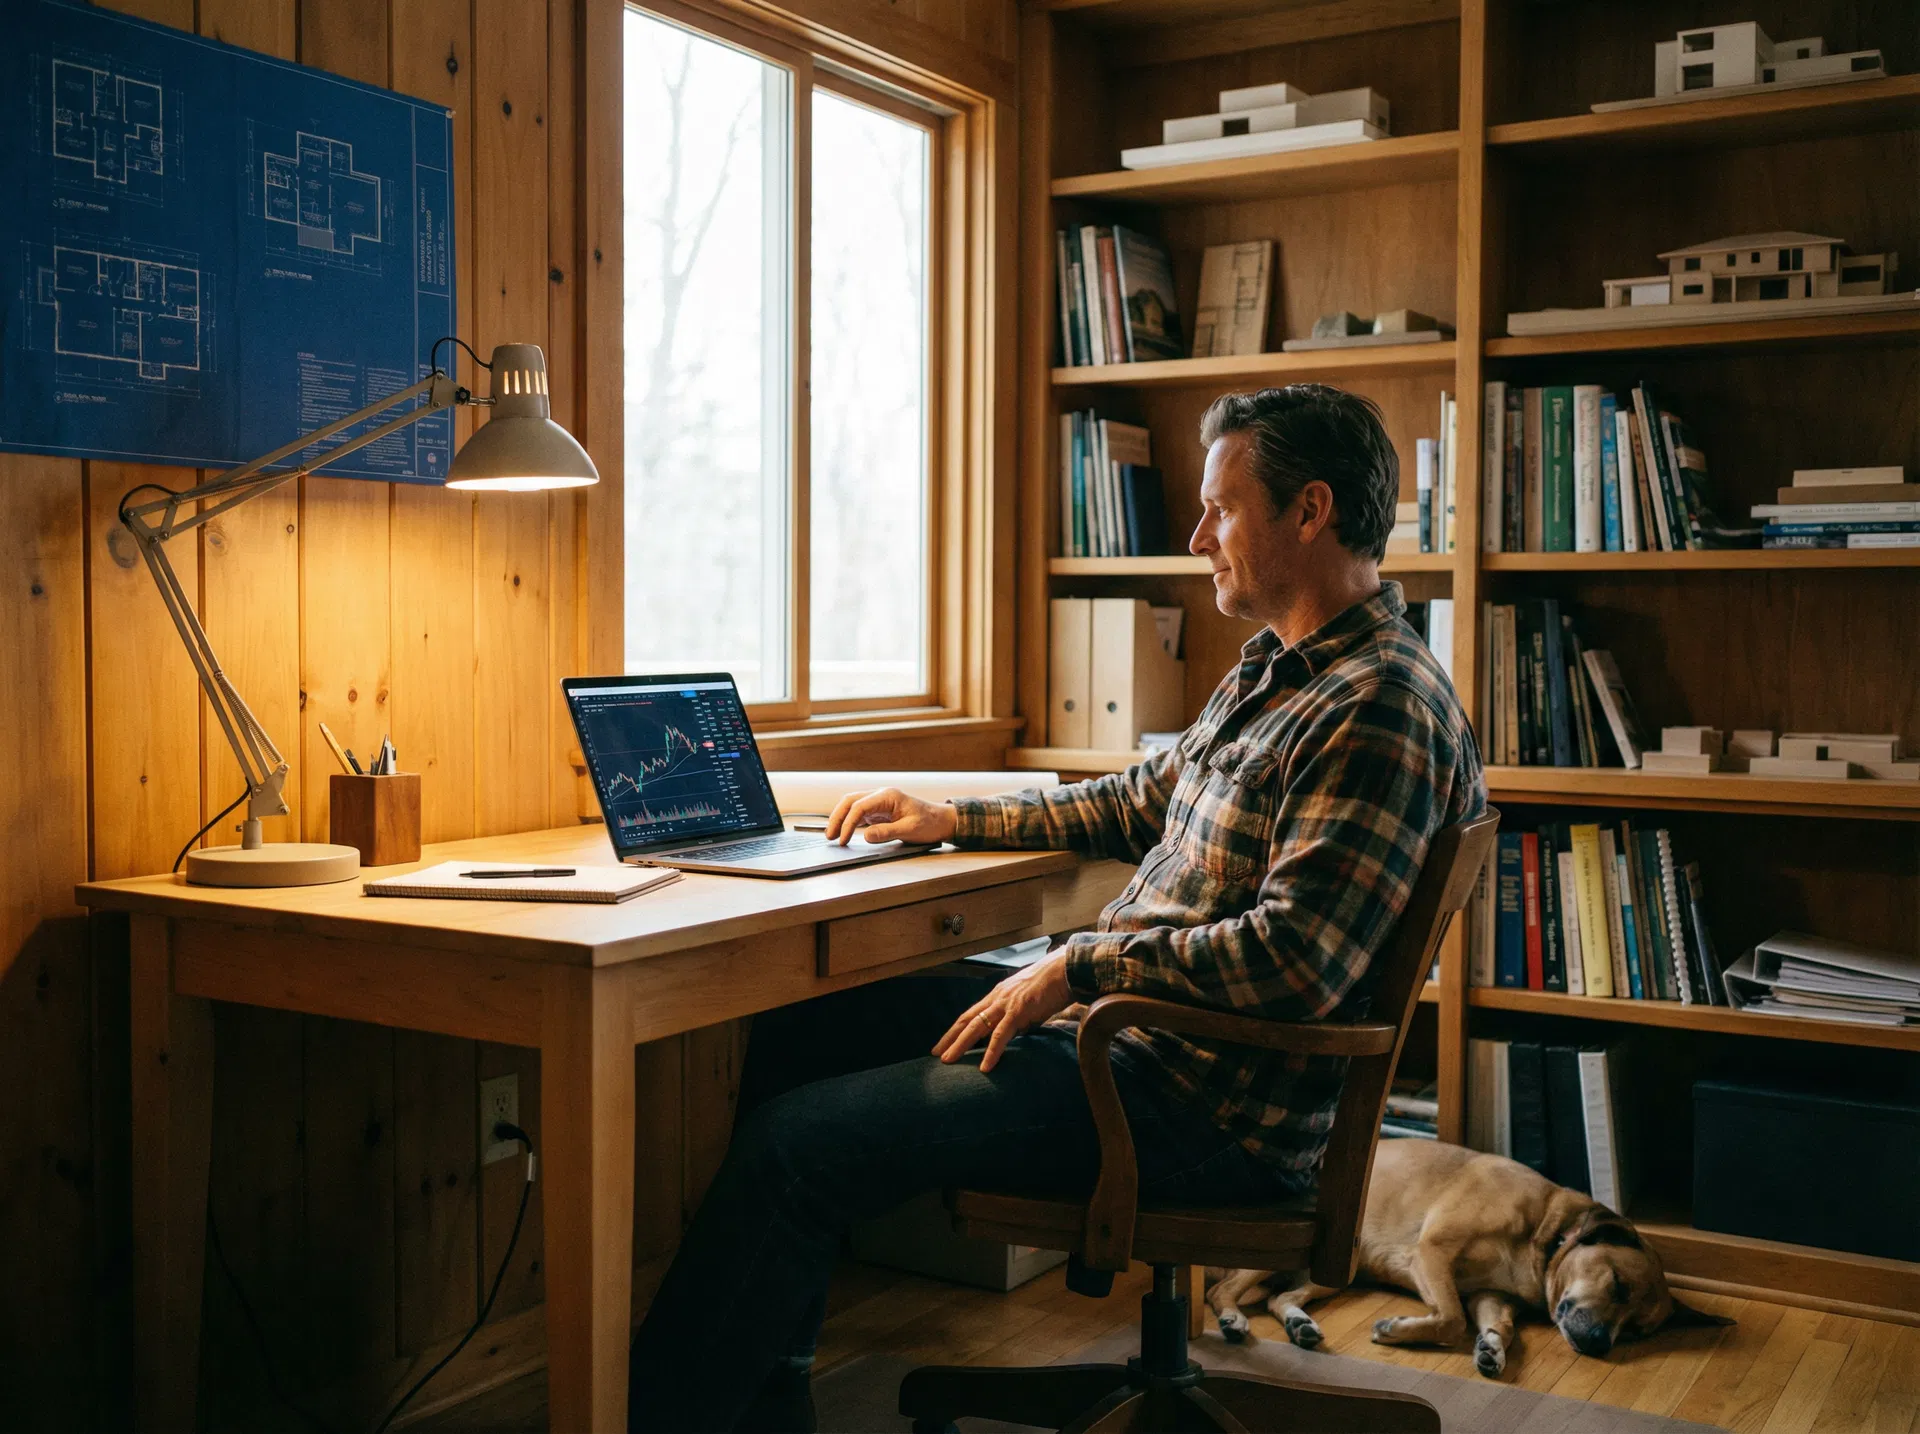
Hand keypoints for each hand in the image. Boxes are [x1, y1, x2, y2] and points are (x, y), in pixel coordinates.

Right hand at [824, 788, 957, 846]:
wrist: (941, 821)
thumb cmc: (929, 823)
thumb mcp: (910, 830)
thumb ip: (887, 832)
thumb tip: (865, 836)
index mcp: (888, 796)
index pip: (859, 807)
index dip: (848, 823)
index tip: (843, 839)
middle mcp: (881, 795)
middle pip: (850, 801)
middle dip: (837, 817)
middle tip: (829, 835)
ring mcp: (879, 802)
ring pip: (852, 805)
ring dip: (840, 818)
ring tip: (832, 835)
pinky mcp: (879, 810)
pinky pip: (859, 813)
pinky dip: (849, 821)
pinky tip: (843, 832)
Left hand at [932, 951, 1073, 1071]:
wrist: (1066, 970)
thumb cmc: (1051, 986)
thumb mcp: (1028, 1002)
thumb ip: (1017, 1017)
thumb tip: (1014, 1033)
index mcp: (998, 996)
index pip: (970, 1014)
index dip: (956, 1029)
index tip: (944, 1043)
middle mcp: (997, 998)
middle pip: (966, 1020)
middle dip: (950, 1038)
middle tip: (936, 1054)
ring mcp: (1006, 1004)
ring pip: (976, 1027)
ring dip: (960, 1045)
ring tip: (948, 1061)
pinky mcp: (1019, 1011)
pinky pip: (1001, 1035)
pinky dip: (991, 1052)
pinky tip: (984, 1067)